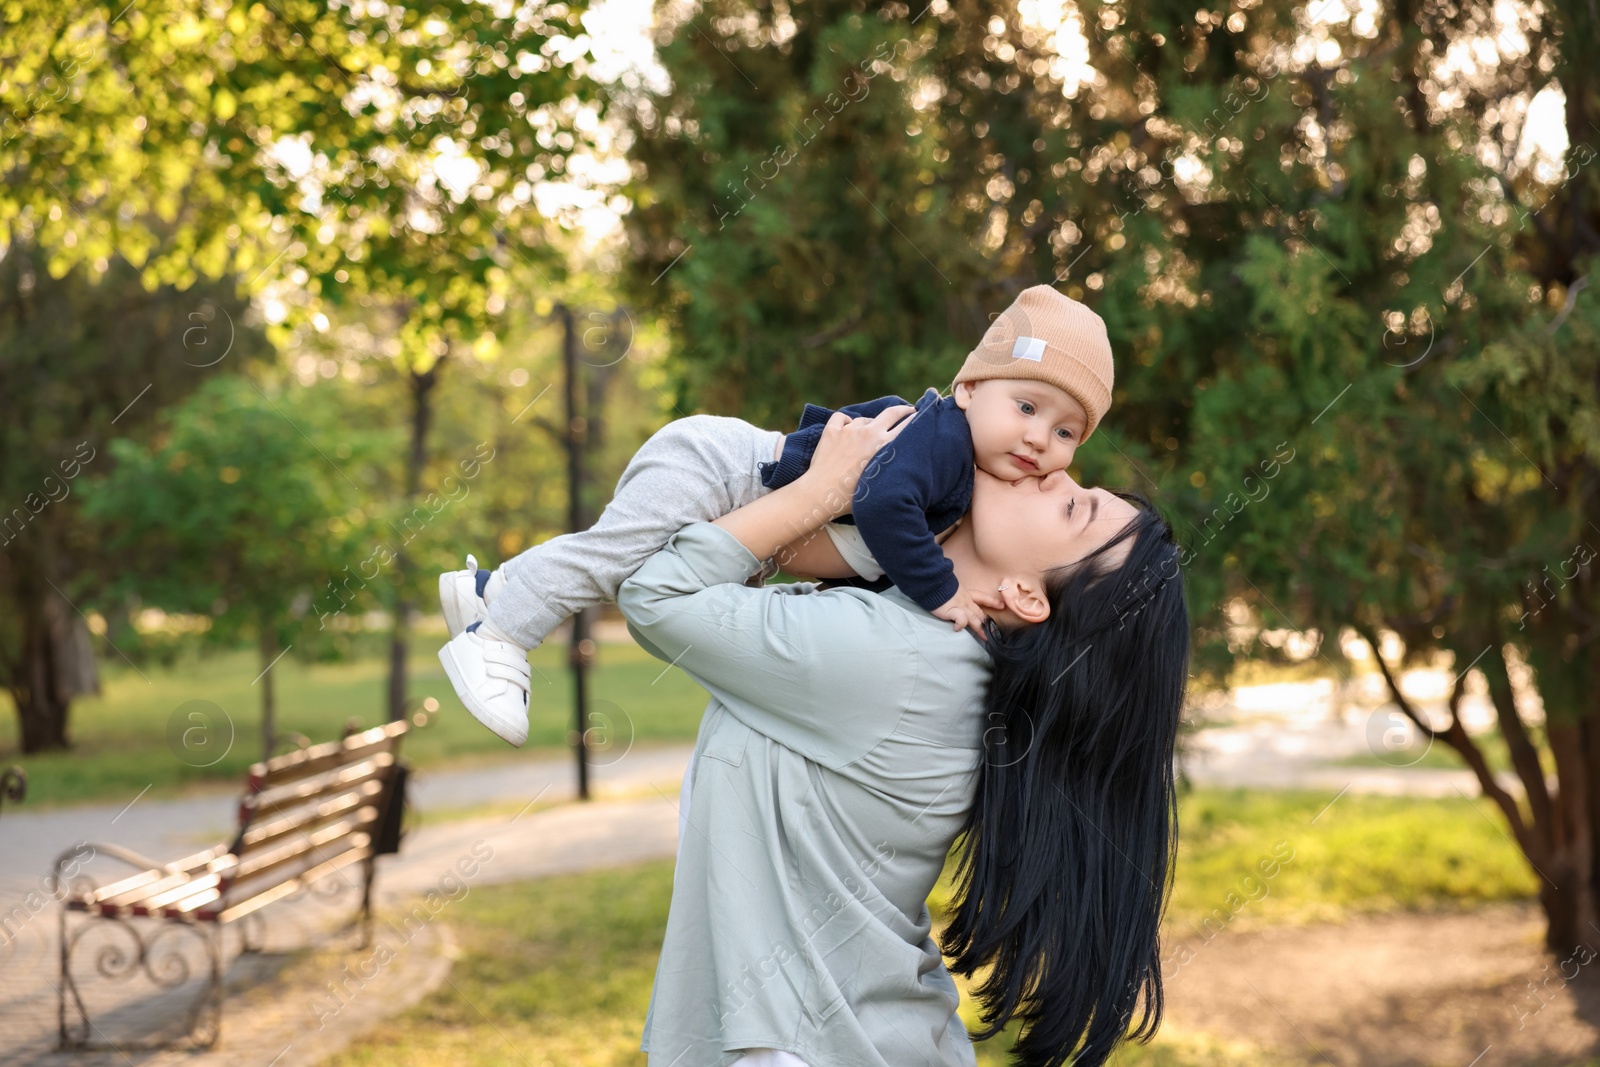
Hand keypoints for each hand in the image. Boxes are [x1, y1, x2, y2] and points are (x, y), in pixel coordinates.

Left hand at [800, 406, 916, 519]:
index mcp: (884, 445)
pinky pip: (840, 418)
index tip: (920, 416)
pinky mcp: (831, 431)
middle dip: (903, 410)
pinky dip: (844, 422)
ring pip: (864, 420)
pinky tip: (845, 428)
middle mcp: (869, 432)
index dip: (915, 419)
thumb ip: (890, 466)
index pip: (907, 425)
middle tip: (909, 410)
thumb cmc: (852, 496)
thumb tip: (898, 464)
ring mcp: (849, 430)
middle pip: (892, 413)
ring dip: (868, 425)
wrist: (821, 494)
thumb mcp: (880, 481)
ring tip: (866, 436)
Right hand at [932, 586, 1006, 640]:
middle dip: (987, 622)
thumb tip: (953, 598)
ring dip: (980, 628)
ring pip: (974, 619)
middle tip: (994, 632)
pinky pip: (962, 620)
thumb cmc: (939, 584)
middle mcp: (965, 601)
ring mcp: (960, 606)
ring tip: (984, 637)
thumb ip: (955, 593)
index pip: (982, 597)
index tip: (1001, 605)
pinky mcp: (953, 611)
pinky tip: (957, 628)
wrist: (933, 582)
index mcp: (966, 593)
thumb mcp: (951, 586)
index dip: (992, 602)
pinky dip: (961, 625)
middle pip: (979, 613)